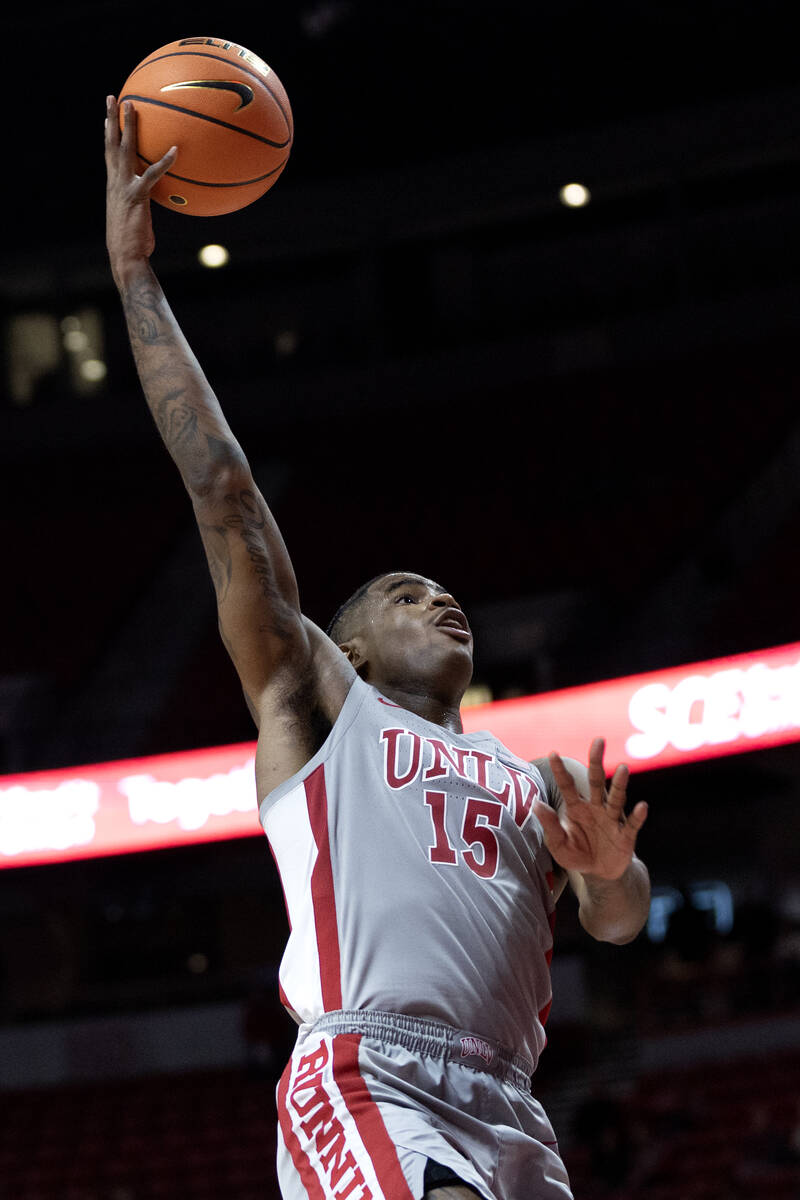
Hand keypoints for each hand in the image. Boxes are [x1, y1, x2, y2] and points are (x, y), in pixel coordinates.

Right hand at [104, 96, 175, 285]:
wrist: (126, 258)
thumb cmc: (132, 242)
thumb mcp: (134, 217)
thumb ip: (141, 201)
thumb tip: (152, 197)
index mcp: (113, 185)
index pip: (108, 153)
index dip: (108, 133)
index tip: (107, 115)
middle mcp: (115, 182)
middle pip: (111, 144)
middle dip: (111, 119)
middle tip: (112, 97)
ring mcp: (124, 187)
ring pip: (125, 150)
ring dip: (128, 127)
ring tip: (132, 105)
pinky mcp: (137, 196)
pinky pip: (151, 175)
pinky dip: (164, 162)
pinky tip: (175, 150)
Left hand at [533, 737, 647, 879]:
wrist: (599, 873)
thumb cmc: (576, 854)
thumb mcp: (558, 844)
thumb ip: (550, 825)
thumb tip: (536, 804)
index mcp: (576, 808)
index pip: (567, 786)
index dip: (560, 771)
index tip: (553, 753)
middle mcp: (596, 808)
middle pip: (597, 781)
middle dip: (596, 761)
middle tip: (598, 740)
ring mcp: (612, 820)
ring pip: (616, 798)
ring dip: (620, 784)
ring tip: (623, 768)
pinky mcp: (626, 835)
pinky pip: (632, 824)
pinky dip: (638, 816)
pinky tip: (642, 806)